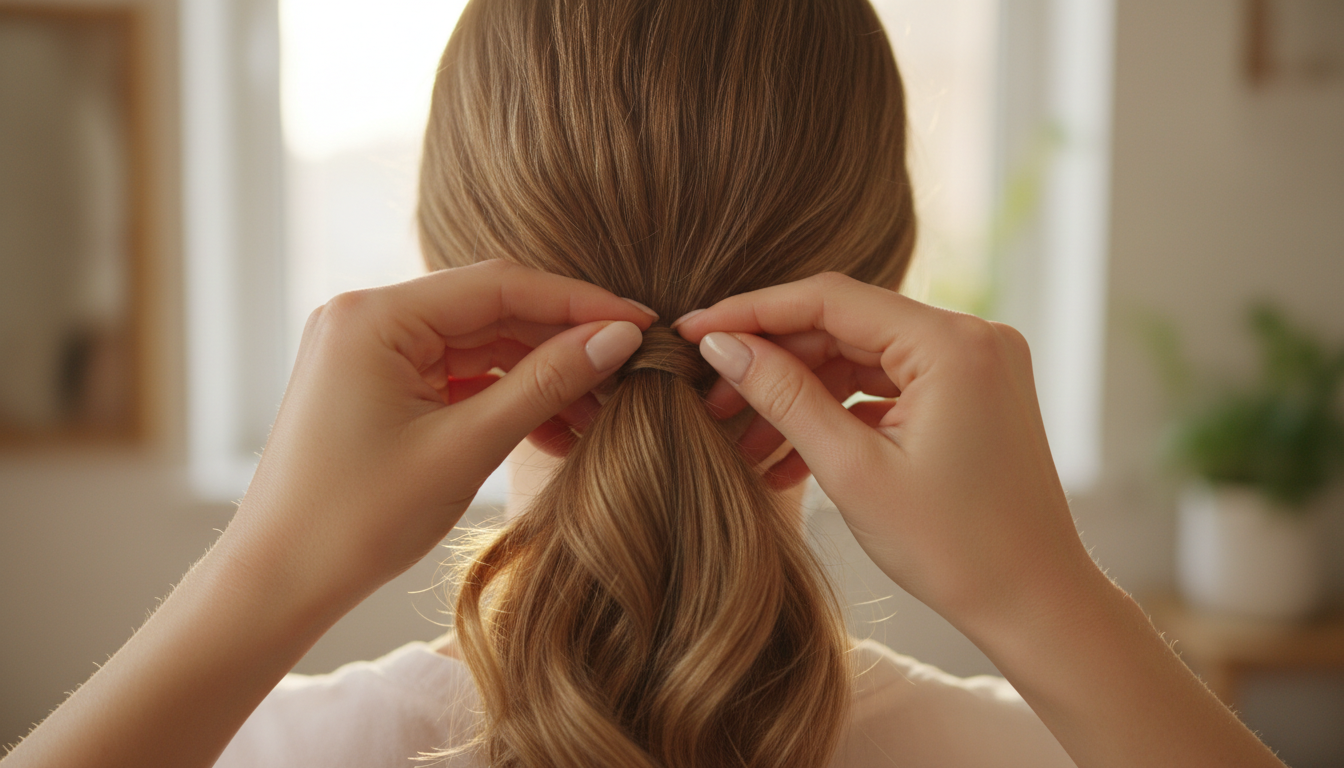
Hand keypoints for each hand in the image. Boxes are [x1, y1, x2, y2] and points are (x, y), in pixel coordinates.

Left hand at [0, 260, 654, 767]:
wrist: (277, 584)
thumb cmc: (358, 520)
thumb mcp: (465, 448)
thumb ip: (545, 384)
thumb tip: (619, 338)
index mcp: (376, 315)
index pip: (500, 286)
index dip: (580, 303)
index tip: (644, 324)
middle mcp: (369, 317)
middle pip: (492, 311)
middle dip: (564, 343)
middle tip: (633, 371)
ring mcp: (371, 351)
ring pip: (481, 347)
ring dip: (540, 377)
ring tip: (600, 415)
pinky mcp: (378, 385)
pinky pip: (458, 378)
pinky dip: (506, 400)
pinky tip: (555, 432)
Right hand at [675, 273, 1285, 767]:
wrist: (1037, 604)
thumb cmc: (955, 548)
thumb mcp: (853, 471)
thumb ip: (784, 396)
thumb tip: (722, 344)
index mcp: (951, 344)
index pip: (829, 299)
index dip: (752, 311)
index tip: (691, 330)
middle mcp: (971, 336)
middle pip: (844, 324)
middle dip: (773, 359)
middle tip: (708, 393)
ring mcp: (975, 363)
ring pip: (861, 357)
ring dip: (801, 391)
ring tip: (741, 435)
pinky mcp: (971, 393)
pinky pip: (888, 385)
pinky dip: (840, 412)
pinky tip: (790, 454)